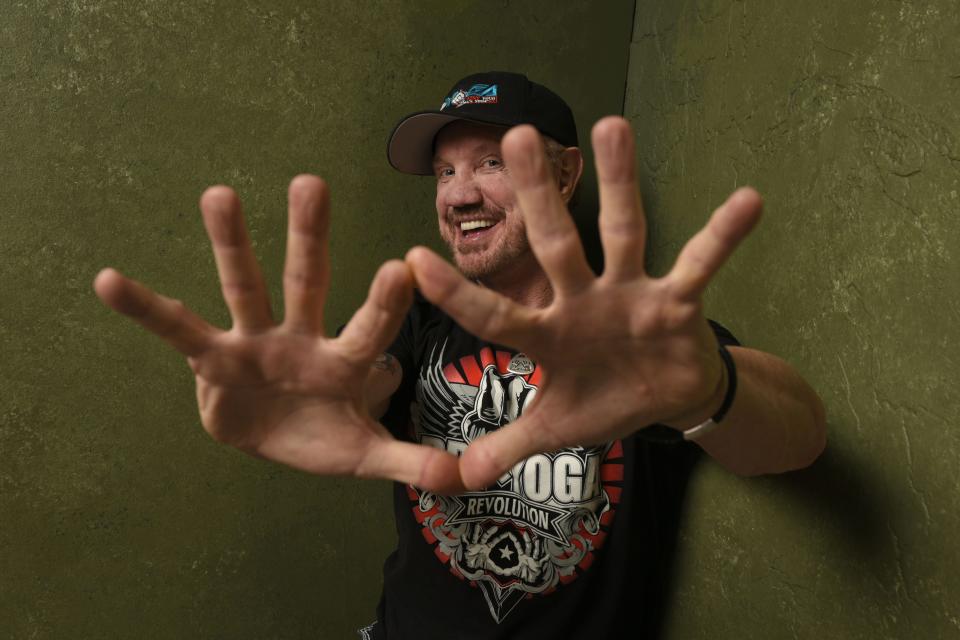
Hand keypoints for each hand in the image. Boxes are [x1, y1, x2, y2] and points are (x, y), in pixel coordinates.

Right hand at [94, 175, 463, 493]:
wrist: (281, 440)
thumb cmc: (328, 435)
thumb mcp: (366, 454)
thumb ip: (409, 461)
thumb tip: (460, 481)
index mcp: (345, 362)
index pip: (370, 330)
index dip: (384, 304)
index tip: (403, 265)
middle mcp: (302, 337)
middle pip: (309, 283)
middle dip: (309, 238)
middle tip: (312, 183)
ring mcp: (256, 341)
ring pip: (244, 286)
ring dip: (230, 244)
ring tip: (219, 194)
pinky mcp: (214, 357)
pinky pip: (178, 329)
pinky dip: (145, 308)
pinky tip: (108, 280)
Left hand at [405, 117, 761, 489]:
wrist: (664, 396)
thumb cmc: (603, 402)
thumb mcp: (556, 430)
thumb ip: (509, 446)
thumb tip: (456, 480)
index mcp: (548, 335)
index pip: (495, 315)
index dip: (457, 293)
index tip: (412, 259)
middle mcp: (583, 301)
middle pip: (555, 244)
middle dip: (537, 195)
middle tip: (515, 135)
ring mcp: (630, 294)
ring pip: (623, 231)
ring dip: (620, 182)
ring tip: (610, 125)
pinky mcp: (676, 300)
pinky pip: (701, 264)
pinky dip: (724, 236)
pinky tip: (749, 201)